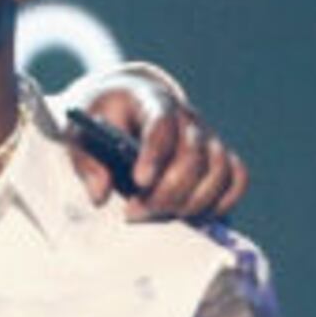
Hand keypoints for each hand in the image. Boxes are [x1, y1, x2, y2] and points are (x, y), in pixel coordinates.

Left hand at [71, 75, 248, 222]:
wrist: (124, 105)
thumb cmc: (100, 119)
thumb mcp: (78, 132)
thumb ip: (86, 163)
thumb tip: (100, 196)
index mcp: (152, 100)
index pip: (163, 123)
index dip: (155, 153)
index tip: (140, 182)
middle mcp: (187, 117)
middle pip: (193, 155)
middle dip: (166, 192)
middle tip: (132, 213)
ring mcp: (206, 137)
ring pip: (219, 170)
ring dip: (192, 203)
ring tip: (157, 216)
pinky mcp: (217, 157)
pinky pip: (237, 178)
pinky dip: (222, 202)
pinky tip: (191, 216)